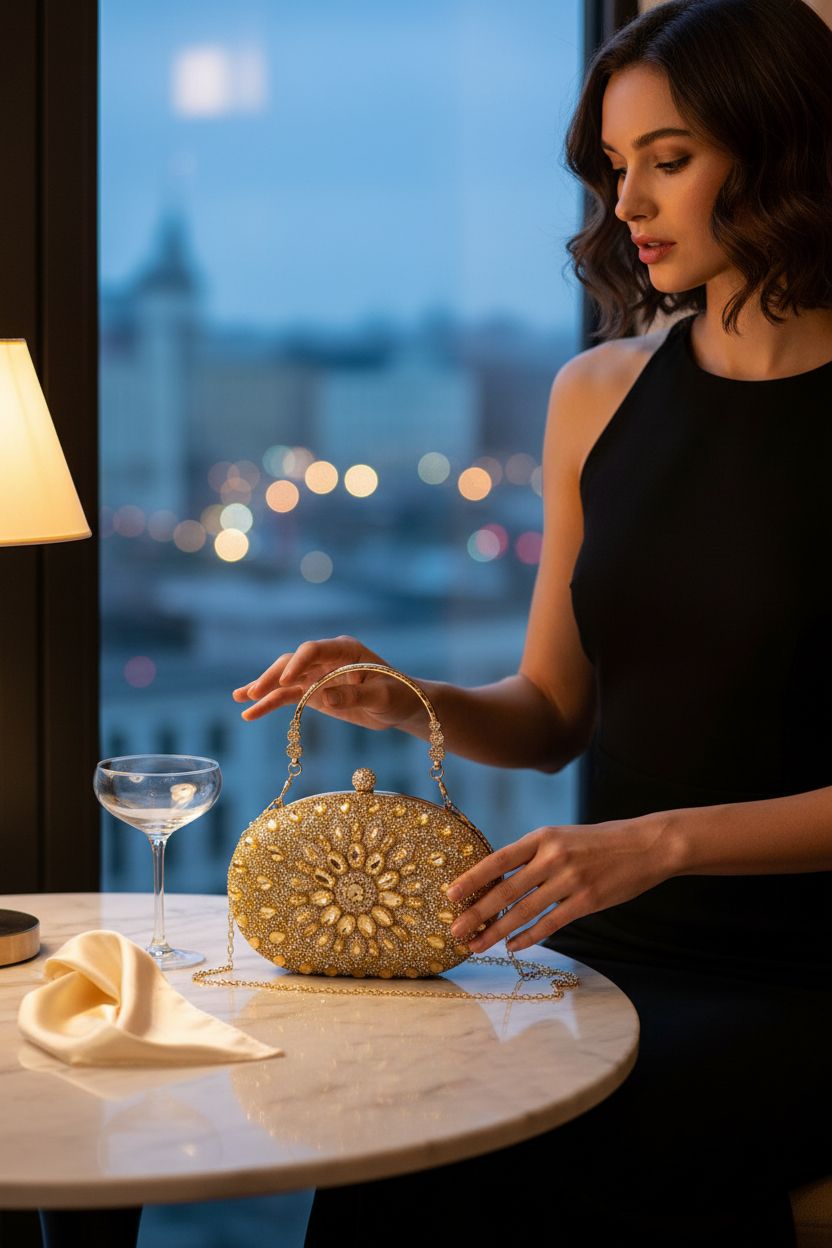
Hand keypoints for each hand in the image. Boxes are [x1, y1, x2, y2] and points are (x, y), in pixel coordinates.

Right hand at [232, 635, 421, 732]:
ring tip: (240, 699)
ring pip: (284, 678)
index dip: (298, 663)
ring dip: (263, 688)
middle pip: (292, 662)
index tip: (287, 680)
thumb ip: (355, 697)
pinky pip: (288, 695)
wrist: (402, 706)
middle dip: (272, 676)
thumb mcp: (382, 697)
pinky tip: (249, 711)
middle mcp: (327, 658)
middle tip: (255, 693)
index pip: (314, 650)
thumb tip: (325, 697)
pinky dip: (269, 702)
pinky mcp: (314, 692)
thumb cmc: (399, 696)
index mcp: (346, 650)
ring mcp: (318, 675)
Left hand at [447, 815, 676, 952]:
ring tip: (476, 945)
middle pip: (505, 890)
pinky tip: (513, 946)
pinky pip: (551, 924)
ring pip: (524, 911)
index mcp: (543, 837)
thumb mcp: (562, 837)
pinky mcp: (587, 901)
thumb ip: (533, 856)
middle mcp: (553, 857)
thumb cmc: (599, 842)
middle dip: (476, 913)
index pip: (498, 860)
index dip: (472, 879)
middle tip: (454, 931)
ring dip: (496, 931)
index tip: (450, 895)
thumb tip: (498, 880)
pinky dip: (529, 937)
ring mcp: (571, 880)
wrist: (646, 845)